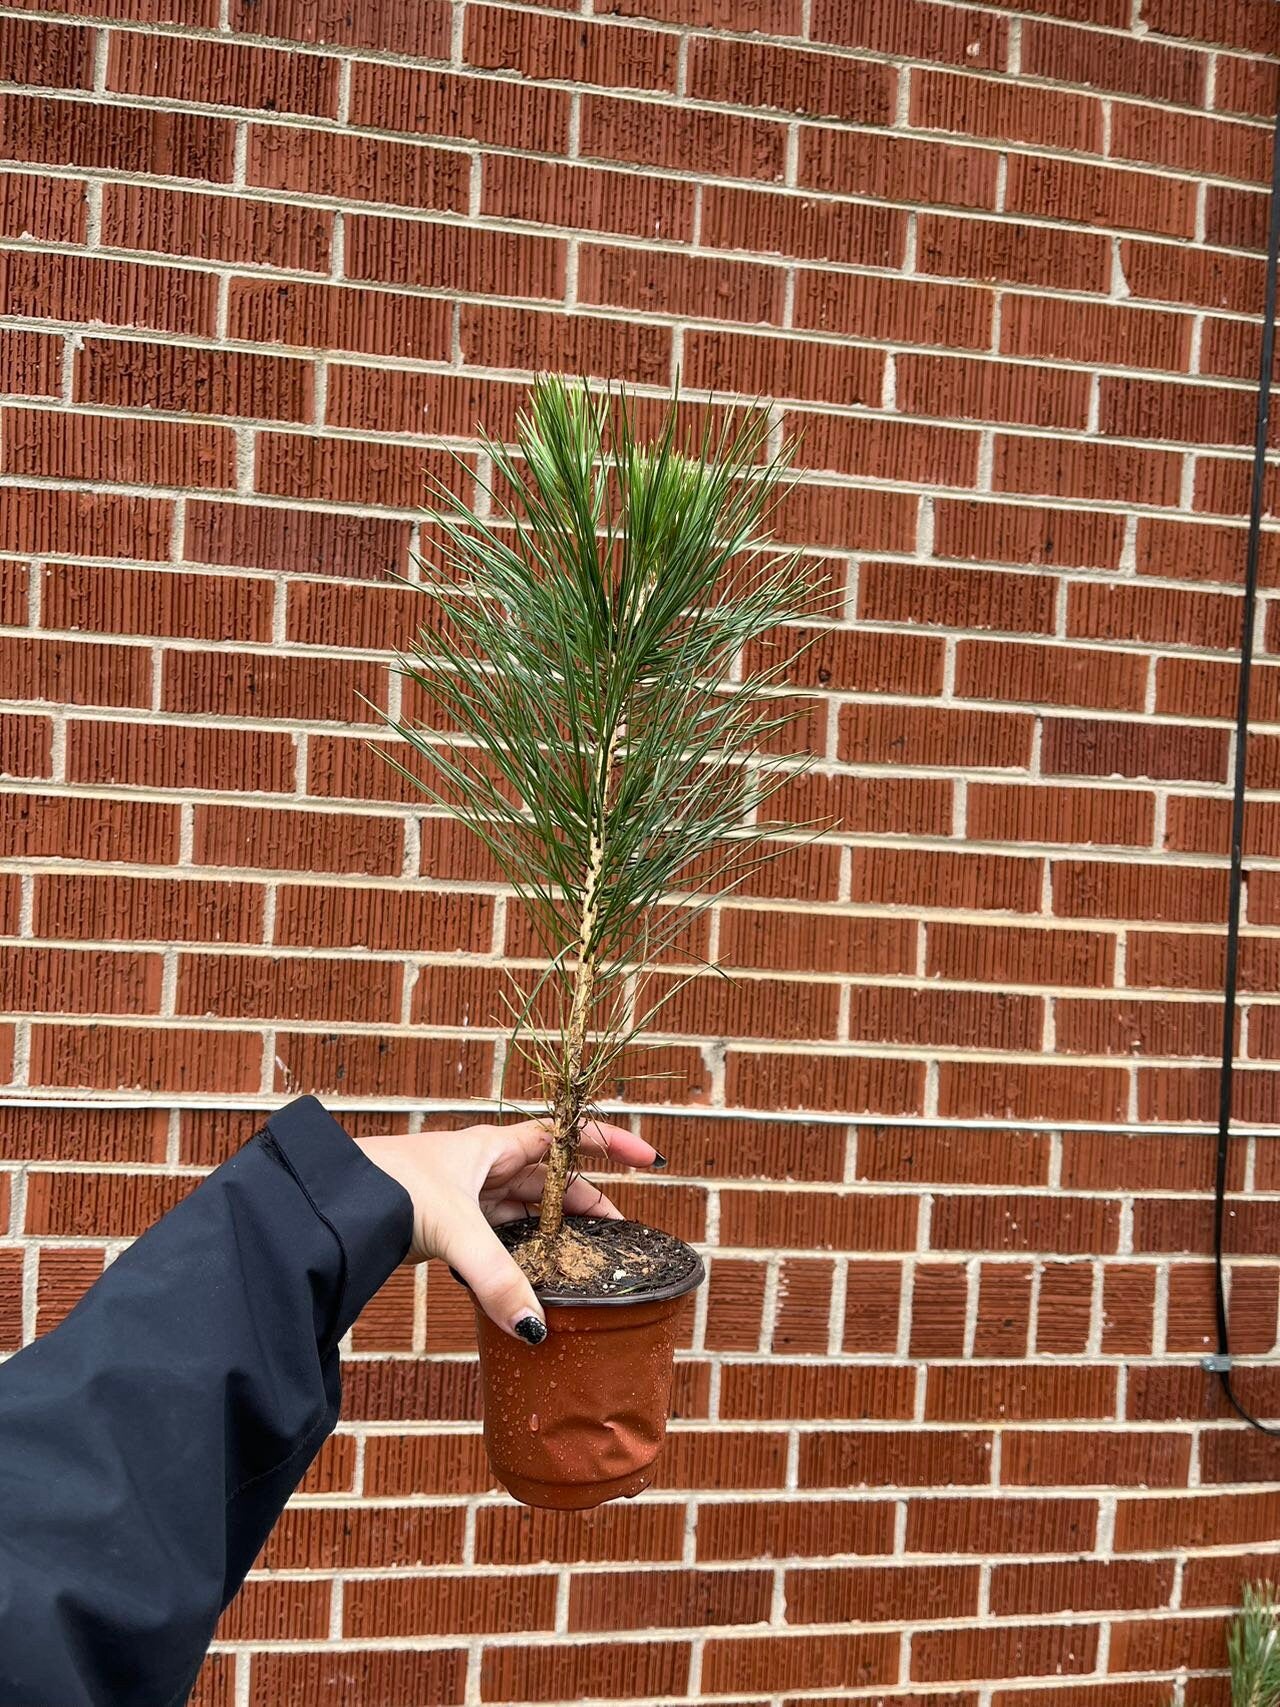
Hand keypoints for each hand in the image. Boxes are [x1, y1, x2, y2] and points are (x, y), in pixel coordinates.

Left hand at [354, 1117, 659, 1342]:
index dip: (611, 1144)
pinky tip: (533, 1276)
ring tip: (587, 1258)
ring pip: (527, 1210)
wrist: (327, 1203)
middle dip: (590, 1202)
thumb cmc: (387, 1188)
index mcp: (494, 1145)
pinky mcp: (446, 1228)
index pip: (567, 1136)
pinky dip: (521, 1254)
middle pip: (553, 1180)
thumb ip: (497, 1279)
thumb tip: (536, 1328)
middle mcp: (484, 1165)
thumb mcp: (454, 1230)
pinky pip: (499, 1237)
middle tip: (622, 1233)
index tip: (650, 1158)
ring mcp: (465, 1196)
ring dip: (555, 1231)